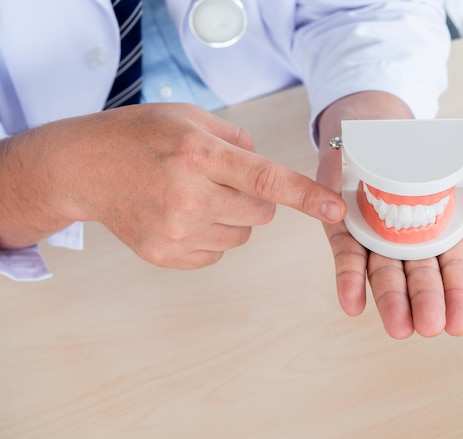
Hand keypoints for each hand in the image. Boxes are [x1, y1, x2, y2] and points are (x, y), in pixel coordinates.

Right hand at [0, 103, 345, 267]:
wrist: (85, 168)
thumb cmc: (139, 137)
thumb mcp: (189, 117)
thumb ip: (236, 140)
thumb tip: (267, 170)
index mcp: (199, 155)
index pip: (266, 179)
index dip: (306, 196)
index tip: (335, 210)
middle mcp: (190, 196)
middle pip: (262, 212)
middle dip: (255, 197)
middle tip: (221, 180)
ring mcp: (177, 231)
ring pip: (243, 235)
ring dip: (232, 217)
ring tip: (195, 197)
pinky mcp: (167, 255)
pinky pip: (218, 253)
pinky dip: (211, 236)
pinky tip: (182, 215)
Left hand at [316, 92, 462, 338]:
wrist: (376, 128)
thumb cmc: (422, 154)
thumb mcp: (462, 162)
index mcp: (440, 233)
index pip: (452, 270)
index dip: (457, 295)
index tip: (459, 324)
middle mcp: (406, 243)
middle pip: (418, 277)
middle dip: (424, 303)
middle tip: (426, 327)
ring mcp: (374, 238)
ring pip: (384, 273)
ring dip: (389, 300)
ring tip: (398, 327)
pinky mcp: (343, 229)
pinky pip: (347, 256)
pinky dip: (349, 280)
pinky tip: (352, 304)